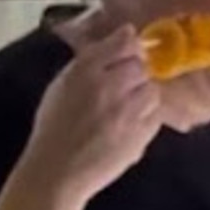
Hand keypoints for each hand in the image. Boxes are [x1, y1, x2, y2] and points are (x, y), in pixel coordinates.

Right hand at [26, 24, 160, 198]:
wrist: (57, 172)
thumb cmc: (55, 128)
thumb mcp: (62, 85)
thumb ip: (90, 61)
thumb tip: (124, 36)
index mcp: (84, 71)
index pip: (123, 42)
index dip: (130, 44)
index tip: (129, 50)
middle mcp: (108, 87)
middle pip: (140, 66)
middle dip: (135, 73)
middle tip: (123, 86)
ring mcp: (126, 113)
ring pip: (151, 90)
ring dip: (143, 95)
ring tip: (126, 109)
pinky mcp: (139, 136)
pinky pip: (155, 117)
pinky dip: (146, 118)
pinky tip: (128, 126)